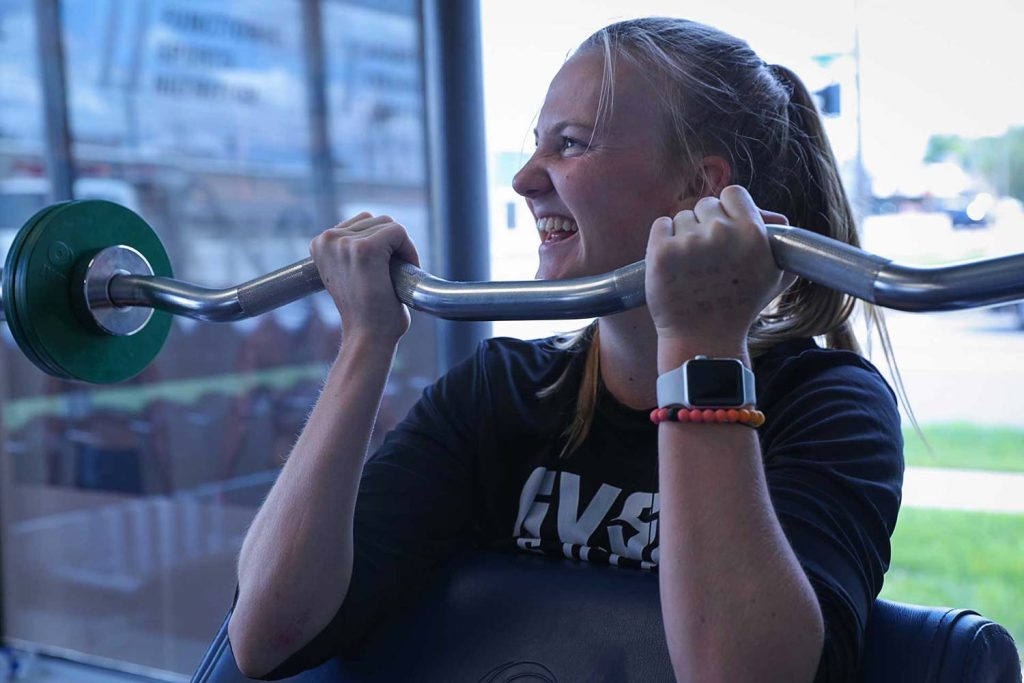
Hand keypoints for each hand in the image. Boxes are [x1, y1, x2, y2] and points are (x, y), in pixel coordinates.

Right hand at [309, 212, 420, 343]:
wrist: (368, 337)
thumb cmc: (365, 310)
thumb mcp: (349, 271)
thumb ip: (352, 247)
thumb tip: (374, 223)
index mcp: (320, 243)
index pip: (361, 223)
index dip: (380, 245)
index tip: (379, 272)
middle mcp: (328, 239)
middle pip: (375, 220)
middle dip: (391, 245)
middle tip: (391, 275)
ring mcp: (345, 243)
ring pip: (388, 224)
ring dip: (399, 248)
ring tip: (395, 275)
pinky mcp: (365, 249)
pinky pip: (399, 232)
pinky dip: (409, 251)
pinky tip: (403, 273)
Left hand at [644, 185, 795, 346]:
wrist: (704, 340)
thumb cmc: (739, 307)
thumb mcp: (773, 276)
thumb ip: (780, 242)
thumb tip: (776, 218)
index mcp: (752, 233)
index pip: (733, 194)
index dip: (728, 211)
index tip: (724, 229)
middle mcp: (721, 234)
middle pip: (706, 204)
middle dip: (704, 225)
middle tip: (707, 257)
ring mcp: (689, 243)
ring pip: (682, 217)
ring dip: (684, 236)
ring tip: (692, 268)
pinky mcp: (661, 252)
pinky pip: (661, 226)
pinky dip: (663, 239)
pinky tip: (673, 263)